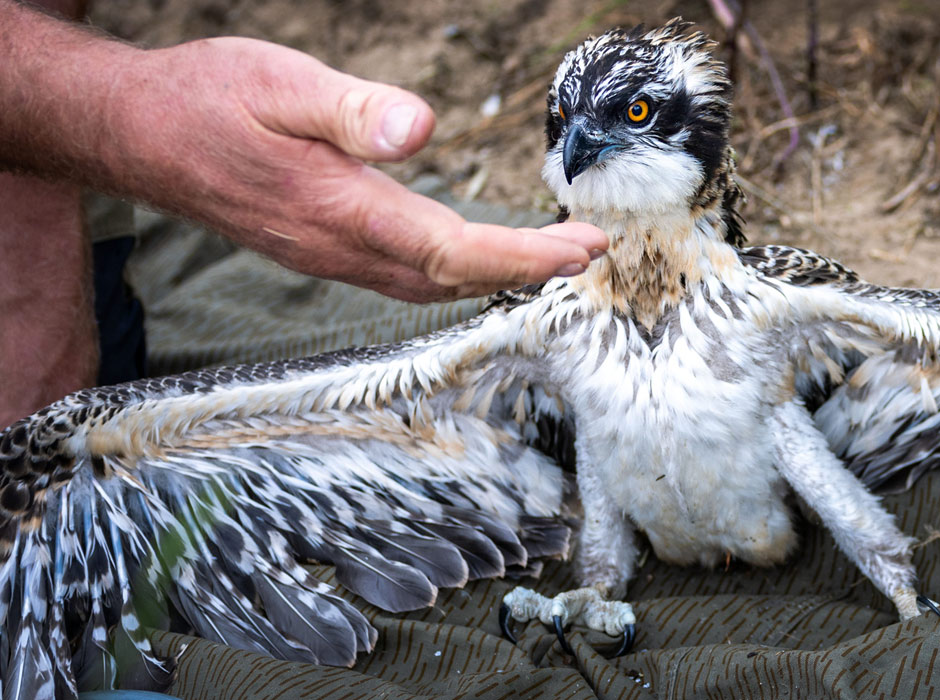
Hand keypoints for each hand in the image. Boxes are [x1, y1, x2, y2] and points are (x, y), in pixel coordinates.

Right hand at [107, 38, 606, 300]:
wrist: (138, 136)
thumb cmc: (207, 100)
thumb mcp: (280, 83)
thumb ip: (354, 112)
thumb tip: (423, 128)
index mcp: (340, 210)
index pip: (451, 252)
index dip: (521, 257)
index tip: (579, 250)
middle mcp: (339, 249)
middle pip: (452, 278)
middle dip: (526, 268)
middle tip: (587, 250)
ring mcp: (329, 257)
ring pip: (428, 285)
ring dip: (494, 274)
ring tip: (549, 256)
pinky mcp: (321, 250)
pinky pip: (403, 277)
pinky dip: (454, 271)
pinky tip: (474, 256)